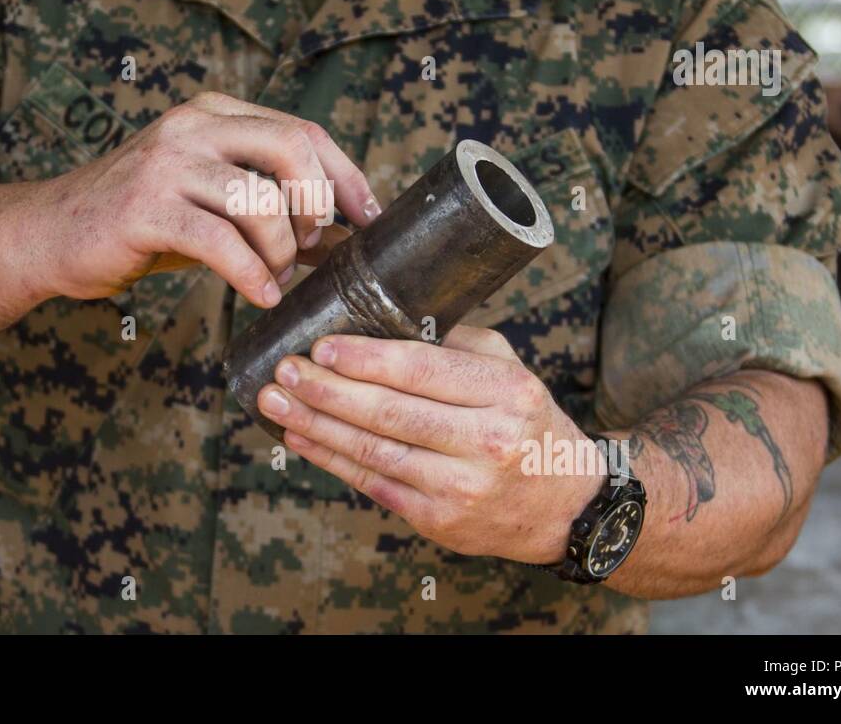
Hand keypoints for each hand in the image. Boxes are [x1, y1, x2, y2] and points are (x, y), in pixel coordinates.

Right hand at [33, 92, 377, 306]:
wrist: (50, 235)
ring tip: (274, 276)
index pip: (303, 132)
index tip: (368, 218)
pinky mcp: (146, 208)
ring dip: (282, 250)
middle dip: (318, 206)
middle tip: (311, 246)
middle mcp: (193, 127)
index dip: (345, 177)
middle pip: (293, 149)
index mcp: (214, 114)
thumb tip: (341, 237)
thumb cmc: (139, 222)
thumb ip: (268, 208)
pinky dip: (252, 275)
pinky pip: (222, 242)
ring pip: (261, 200)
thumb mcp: (210, 202)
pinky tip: (259, 295)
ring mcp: (168, 164)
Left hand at [256, 325, 604, 562]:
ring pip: (372, 452)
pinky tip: (301, 438)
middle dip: (327, 391)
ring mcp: (461, 488)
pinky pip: (372, 484)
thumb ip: (453, 344)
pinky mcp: (439, 521)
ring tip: (275, 403)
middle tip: (284, 371)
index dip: (365, 359)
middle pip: (390, 413)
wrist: (565, 506)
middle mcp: (486, 441)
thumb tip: (380, 319)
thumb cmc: (527, 423)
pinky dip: (331, 459)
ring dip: (315, 425)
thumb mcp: (509, 369)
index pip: (423, 370)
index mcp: (505, 391)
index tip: (321, 346)